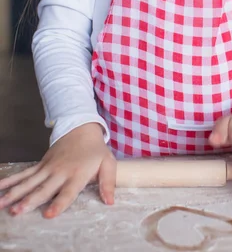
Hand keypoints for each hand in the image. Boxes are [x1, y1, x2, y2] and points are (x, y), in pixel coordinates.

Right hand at [0, 123, 115, 218]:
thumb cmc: (95, 150)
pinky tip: (0, 188)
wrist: (81, 128)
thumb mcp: (108, 163)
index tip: (48, 214)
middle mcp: (60, 172)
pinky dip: (12, 180)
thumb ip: (108, 183)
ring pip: (30, 182)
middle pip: (44, 189)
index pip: (67, 192)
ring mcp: (48, 168)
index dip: (58, 203)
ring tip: (3, 203)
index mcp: (78, 174)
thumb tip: (110, 202)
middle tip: (17, 211)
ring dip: (15, 192)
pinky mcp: (41, 164)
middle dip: (30, 200)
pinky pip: (25, 173)